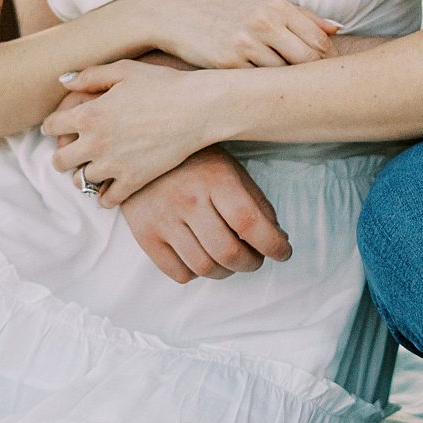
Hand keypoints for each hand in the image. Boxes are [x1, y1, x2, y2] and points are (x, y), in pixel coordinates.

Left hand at [42, 60, 223, 203]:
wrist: (198, 108)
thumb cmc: (163, 83)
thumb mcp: (124, 70)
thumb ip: (90, 75)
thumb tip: (62, 81)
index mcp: (89, 114)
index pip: (51, 127)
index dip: (54, 125)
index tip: (62, 125)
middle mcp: (95, 143)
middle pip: (59, 161)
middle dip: (63, 154)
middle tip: (74, 149)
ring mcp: (113, 165)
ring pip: (80, 181)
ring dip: (82, 174)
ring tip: (93, 167)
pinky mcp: (134, 180)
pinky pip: (106, 200)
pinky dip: (104, 195)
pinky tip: (110, 185)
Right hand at [118, 148, 291, 283]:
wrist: (138, 149)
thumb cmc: (194, 161)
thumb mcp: (230, 169)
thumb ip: (255, 203)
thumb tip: (278, 237)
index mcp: (215, 179)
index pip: (249, 222)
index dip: (272, 244)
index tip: (284, 252)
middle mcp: (188, 200)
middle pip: (228, 252)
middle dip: (251, 263)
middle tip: (256, 259)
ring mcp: (163, 220)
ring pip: (204, 268)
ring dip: (226, 271)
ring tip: (231, 260)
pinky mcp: (145, 236)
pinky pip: (179, 273)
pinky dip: (197, 274)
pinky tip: (202, 257)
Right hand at [129, 0, 338, 68]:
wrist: (170, 11)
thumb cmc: (219, 5)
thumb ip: (299, 14)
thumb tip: (336, 28)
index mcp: (275, 4)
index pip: (318, 39)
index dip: (326, 58)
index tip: (324, 69)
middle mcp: (263, 22)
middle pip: (307, 60)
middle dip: (313, 75)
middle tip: (311, 86)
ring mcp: (245, 44)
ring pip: (283, 75)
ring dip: (286, 84)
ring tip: (285, 89)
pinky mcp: (227, 64)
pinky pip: (257, 83)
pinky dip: (262, 88)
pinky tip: (260, 90)